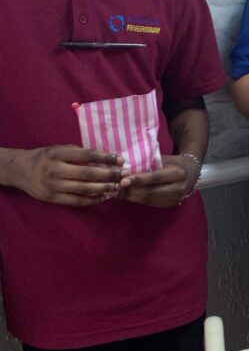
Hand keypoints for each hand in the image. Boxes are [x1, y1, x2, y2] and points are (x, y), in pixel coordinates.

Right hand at [9, 145, 123, 206]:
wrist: (22, 171)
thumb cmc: (45, 157)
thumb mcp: (59, 149)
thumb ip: (78, 152)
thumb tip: (105, 158)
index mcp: (58, 154)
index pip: (87, 155)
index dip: (106, 158)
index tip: (121, 160)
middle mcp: (55, 170)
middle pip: (88, 174)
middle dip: (110, 174)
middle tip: (125, 174)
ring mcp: (54, 186)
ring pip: (85, 189)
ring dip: (104, 188)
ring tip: (118, 187)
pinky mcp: (54, 198)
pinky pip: (77, 201)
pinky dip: (93, 200)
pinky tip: (104, 196)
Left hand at [118, 153, 199, 208]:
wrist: (191, 172)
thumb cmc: (174, 162)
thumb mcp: (164, 159)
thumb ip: (148, 163)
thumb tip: (126, 168)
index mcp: (178, 173)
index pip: (156, 177)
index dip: (139, 179)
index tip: (123, 180)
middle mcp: (179, 188)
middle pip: (151, 192)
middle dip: (132, 191)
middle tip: (115, 188)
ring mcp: (176, 199)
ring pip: (149, 200)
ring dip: (132, 197)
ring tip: (117, 193)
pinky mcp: (170, 205)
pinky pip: (151, 203)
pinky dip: (137, 200)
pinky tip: (127, 196)